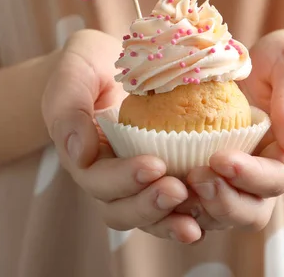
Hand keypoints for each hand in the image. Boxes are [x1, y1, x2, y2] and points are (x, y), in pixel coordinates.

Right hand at [42, 29, 201, 242]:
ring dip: (171, 221)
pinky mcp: (166, 177)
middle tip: (177, 190)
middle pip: (122, 210)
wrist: (114, 60)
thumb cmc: (89, 65)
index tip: (154, 164)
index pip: (98, 180)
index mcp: (85, 159)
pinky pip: (177, 205)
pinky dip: (194, 212)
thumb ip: (68, 110)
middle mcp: (110, 179)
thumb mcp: (73, 76)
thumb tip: (80, 155)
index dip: (124, 179)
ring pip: (150, 217)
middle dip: (149, 205)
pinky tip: (215, 208)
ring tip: (196, 222)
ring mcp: (138, 183)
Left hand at [178, 30, 283, 231]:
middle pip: (251, 211)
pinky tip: (157, 183)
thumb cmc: (283, 61)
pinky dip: (178, 202)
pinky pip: (197, 201)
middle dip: (224, 201)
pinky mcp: (212, 175)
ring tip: (173, 185)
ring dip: (198, 207)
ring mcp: (237, 179)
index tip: (220, 159)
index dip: (250, 177)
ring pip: (222, 214)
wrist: (263, 66)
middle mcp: (265, 174)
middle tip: (195, 176)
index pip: (276, 178)